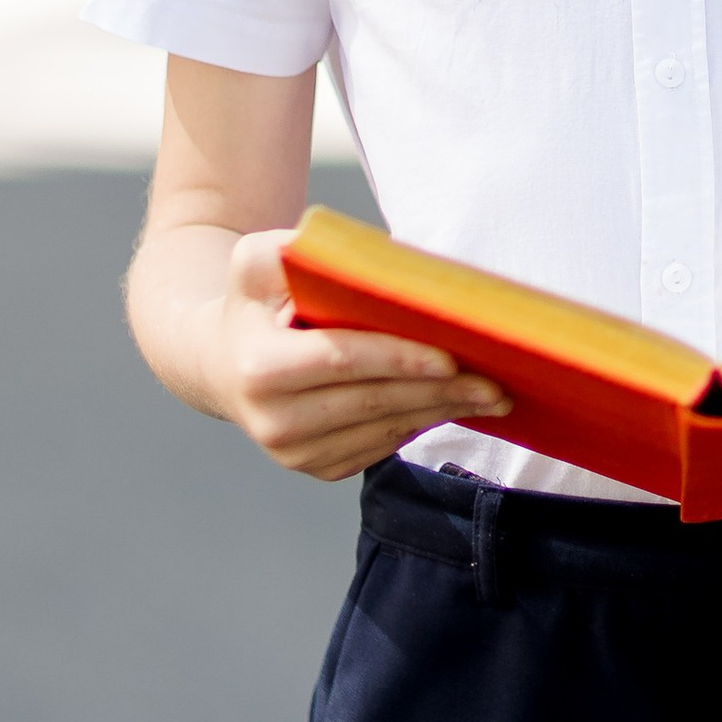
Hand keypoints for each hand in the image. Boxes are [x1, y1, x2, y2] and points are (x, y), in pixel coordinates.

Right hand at [212, 229, 508, 482]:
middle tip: (495, 380)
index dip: (399, 359)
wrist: (226, 364)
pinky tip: (453, 405)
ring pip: (384, 431)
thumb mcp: (255, 262)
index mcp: (260, 367)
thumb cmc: (256, 303)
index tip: (451, 356)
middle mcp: (274, 421)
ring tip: (491, 394)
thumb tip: (347, 255)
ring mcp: (294, 454)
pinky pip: (381, 448)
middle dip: (439, 391)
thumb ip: (289, 252)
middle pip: (374, 402)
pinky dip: (420, 424)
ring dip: (441, 412)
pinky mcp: (317, 469)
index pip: (342, 361)